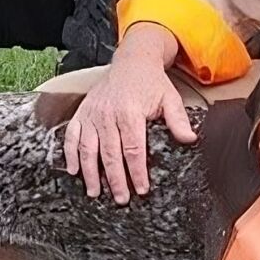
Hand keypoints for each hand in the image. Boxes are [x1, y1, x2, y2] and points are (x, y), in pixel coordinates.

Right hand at [63, 23, 195, 201]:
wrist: (132, 61)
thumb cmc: (151, 82)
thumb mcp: (170, 98)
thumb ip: (178, 120)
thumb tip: (190, 139)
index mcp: (130, 112)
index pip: (133, 149)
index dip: (137, 172)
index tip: (141, 189)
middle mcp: (108, 114)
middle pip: (110, 154)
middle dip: (115, 180)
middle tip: (121, 199)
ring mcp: (92, 114)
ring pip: (88, 149)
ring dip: (90, 173)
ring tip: (95, 193)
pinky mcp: (82, 113)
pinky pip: (71, 136)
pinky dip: (70, 154)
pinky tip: (73, 171)